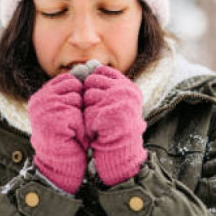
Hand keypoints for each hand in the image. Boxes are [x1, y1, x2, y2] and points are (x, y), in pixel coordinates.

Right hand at [28, 73, 87, 194]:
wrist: (60, 163)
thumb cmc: (68, 137)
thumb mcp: (67, 110)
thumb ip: (72, 91)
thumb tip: (92, 64)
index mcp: (41, 96)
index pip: (67, 79)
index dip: (78, 92)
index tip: (76, 109)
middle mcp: (40, 99)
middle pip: (73, 85)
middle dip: (79, 102)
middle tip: (73, 121)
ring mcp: (45, 108)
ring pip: (76, 97)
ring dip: (81, 115)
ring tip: (72, 129)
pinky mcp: (54, 119)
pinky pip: (76, 113)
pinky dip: (79, 125)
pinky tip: (72, 136)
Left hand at [83, 66, 146, 186]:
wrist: (121, 152)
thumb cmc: (115, 126)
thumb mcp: (117, 101)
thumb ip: (107, 84)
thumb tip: (88, 63)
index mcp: (129, 88)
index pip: (102, 71)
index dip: (95, 82)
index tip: (97, 96)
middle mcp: (125, 91)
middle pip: (92, 81)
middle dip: (90, 95)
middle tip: (99, 112)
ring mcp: (116, 102)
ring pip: (87, 94)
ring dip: (88, 108)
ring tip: (99, 120)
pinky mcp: (105, 113)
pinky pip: (86, 109)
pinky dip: (88, 120)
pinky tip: (98, 128)